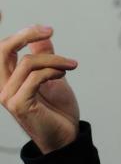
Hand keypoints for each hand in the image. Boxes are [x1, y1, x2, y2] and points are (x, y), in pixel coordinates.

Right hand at [0, 25, 79, 153]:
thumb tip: (42, 37)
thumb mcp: (52, 76)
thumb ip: (44, 57)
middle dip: (27, 35)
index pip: (3, 49)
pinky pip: (36, 77)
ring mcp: (8, 96)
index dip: (21, 33)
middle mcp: (3, 86)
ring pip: (28, 62)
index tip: (47, 29)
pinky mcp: (19, 105)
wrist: (66, 134)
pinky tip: (64, 74)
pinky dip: (54, 71)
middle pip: (2, 49)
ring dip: (55, 60)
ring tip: (71, 65)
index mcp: (8, 78)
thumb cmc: (57, 108)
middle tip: (49, 31)